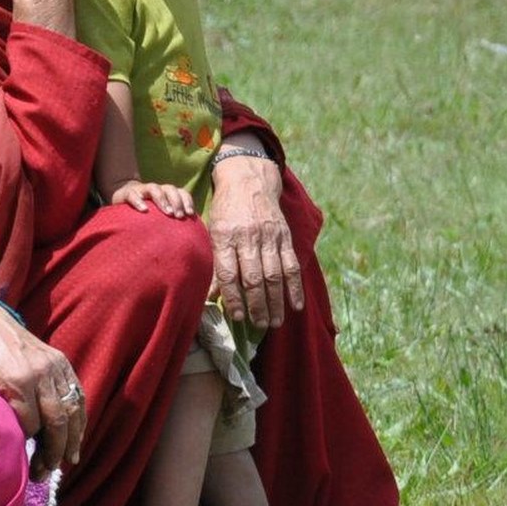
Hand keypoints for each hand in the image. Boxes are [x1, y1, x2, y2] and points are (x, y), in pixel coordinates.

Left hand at [0, 302, 84, 473]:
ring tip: (67, 461)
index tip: (25, 462)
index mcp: (16, 381)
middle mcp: (40, 373)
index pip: (31, 426)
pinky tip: (75, 436)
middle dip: (54, 452)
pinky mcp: (61, 361)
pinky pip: (76, 394)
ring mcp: (54, 365)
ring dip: (73, 439)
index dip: (30, 446)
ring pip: (72, 410)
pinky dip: (79, 418)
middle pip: (56, 421)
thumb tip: (14, 445)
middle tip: (46, 473)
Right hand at [112, 179, 196, 218]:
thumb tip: (192, 236)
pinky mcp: (126, 193)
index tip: (190, 214)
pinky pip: (132, 195)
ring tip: (167, 212)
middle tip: (179, 216)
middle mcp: (156, 189)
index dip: (187, 201)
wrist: (122, 202)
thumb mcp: (161, 217)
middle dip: (176, 201)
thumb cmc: (147, 214)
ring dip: (162, 199)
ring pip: (154, 188)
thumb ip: (175, 223)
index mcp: (167, 194)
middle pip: (170, 189)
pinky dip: (139, 201)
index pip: (181, 192)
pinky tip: (144, 210)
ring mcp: (141, 190)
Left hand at [205, 151, 301, 331]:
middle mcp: (247, 237)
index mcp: (225, 237)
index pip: (229, 273)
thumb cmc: (225, 210)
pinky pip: (291, 265)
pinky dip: (294, 287)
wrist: (248, 180)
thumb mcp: (212, 231)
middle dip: (257, 305)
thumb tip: (211, 295)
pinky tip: (295, 305)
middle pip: (254, 278)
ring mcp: (268, 237)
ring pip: (274, 275)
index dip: (234, 297)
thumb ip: (214, 262)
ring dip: (276, 302)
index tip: (238, 317)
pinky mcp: (284, 236)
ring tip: (274, 322)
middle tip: (258, 325)